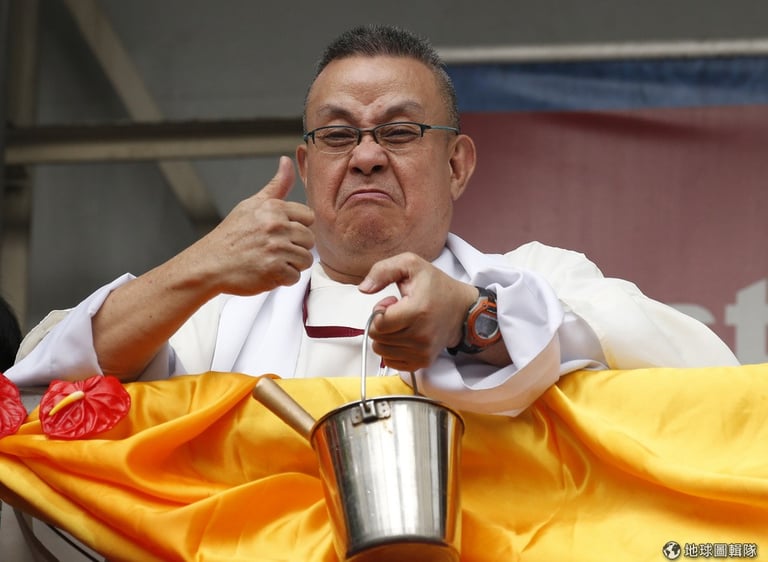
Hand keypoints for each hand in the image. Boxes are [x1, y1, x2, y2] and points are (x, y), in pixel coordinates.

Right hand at [190, 156, 314, 295]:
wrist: (209, 263)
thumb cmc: (231, 236)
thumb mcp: (251, 205)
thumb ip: (276, 186)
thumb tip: (286, 161)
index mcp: (274, 208)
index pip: (309, 217)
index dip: (298, 227)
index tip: (282, 233)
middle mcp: (276, 226)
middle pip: (310, 239)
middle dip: (296, 247)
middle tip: (274, 250)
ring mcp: (276, 248)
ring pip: (305, 259)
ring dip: (291, 264)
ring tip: (271, 261)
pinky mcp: (274, 269)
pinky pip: (295, 277)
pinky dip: (283, 279)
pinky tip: (267, 271)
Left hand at [358, 253, 478, 371]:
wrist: (462, 310)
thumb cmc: (437, 287)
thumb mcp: (410, 264)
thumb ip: (383, 271)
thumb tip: (364, 288)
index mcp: (417, 311)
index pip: (379, 324)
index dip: (379, 312)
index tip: (391, 303)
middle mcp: (421, 336)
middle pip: (378, 338)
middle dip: (381, 324)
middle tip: (398, 312)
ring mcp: (422, 352)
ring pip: (381, 351)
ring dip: (386, 336)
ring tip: (402, 323)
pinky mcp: (422, 362)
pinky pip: (391, 362)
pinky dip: (392, 349)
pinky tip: (404, 335)